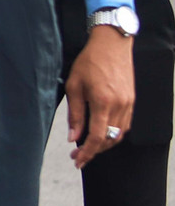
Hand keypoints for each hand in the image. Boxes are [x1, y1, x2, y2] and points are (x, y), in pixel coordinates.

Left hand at [66, 25, 134, 168]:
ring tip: (87, 147)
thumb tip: (73, 137)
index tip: (77, 160)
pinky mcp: (132, 101)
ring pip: (118, 135)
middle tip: (78, 156)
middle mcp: (119, 106)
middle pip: (109, 140)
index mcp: (103, 102)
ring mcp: (129, 105)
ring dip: (104, 144)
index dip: (87, 152)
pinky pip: (124, 125)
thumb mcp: (74, 86)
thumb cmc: (89, 62)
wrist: (111, 44)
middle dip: (94, 151)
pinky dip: (113, 134)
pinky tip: (101, 134)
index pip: (96, 137)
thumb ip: (75, 114)